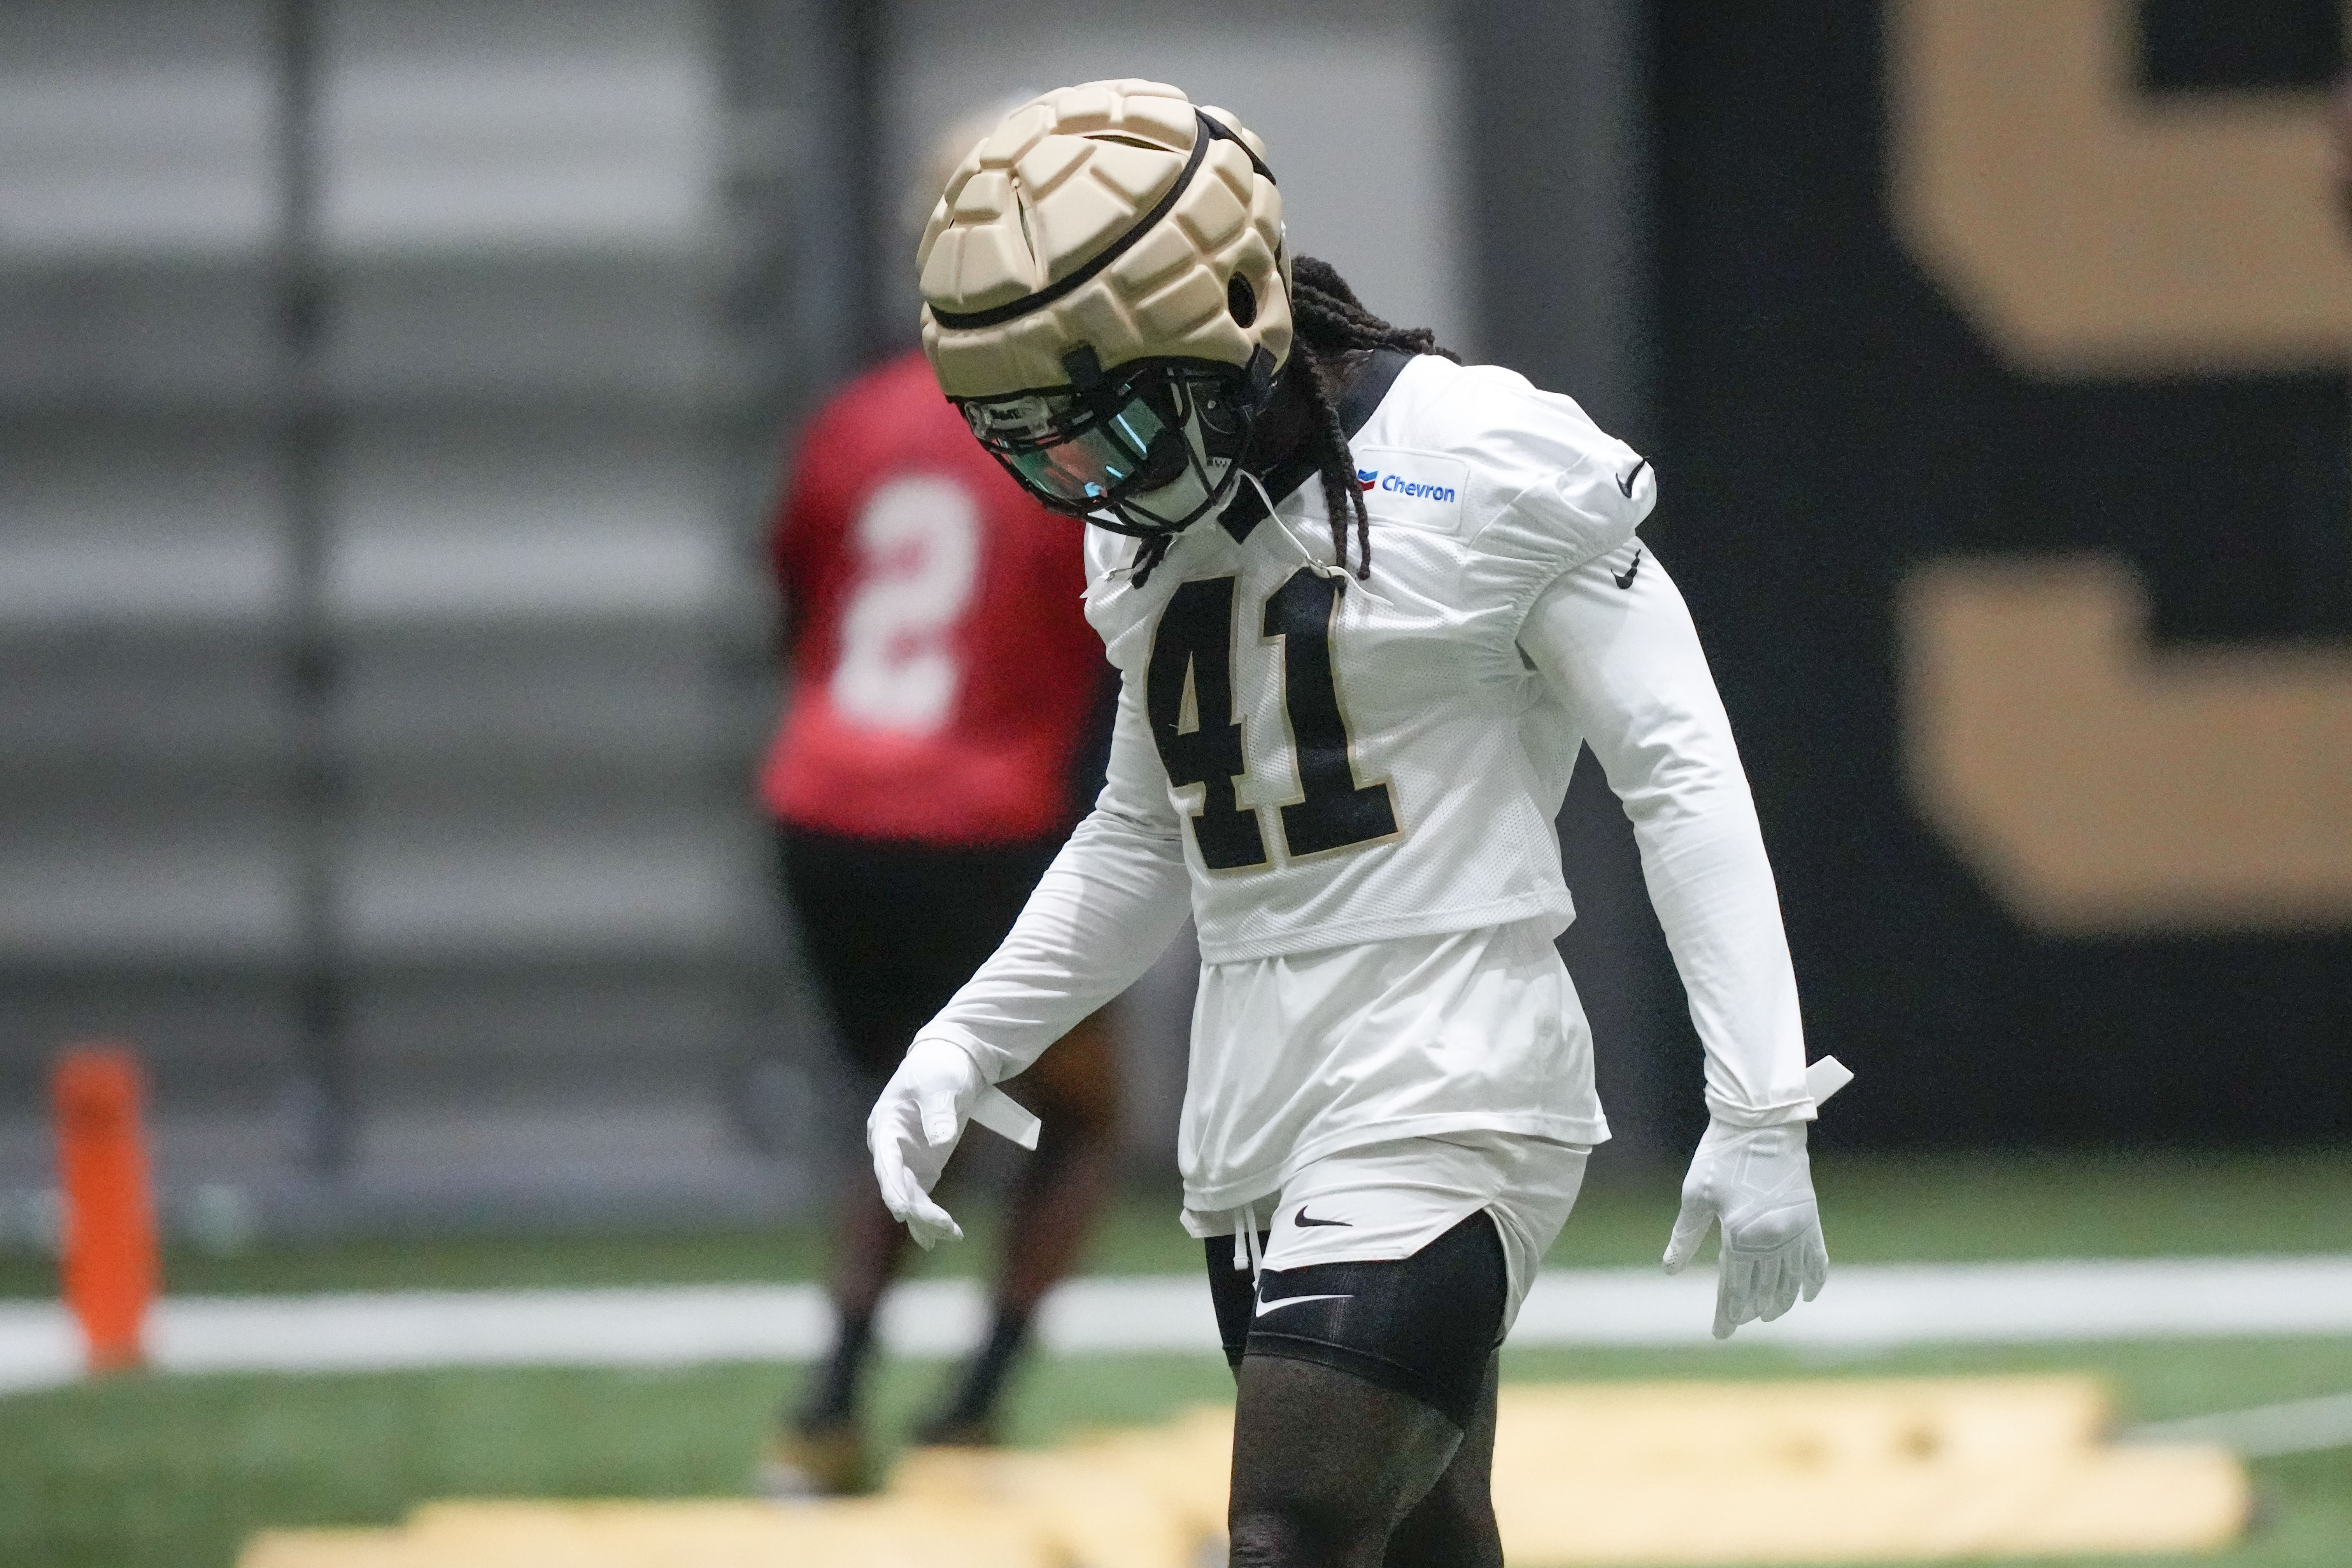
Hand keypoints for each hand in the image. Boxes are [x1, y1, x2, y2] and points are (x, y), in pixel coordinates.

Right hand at [867, 1038, 986, 1248]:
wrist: (952, 1063)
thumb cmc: (940, 1069)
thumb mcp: (941, 1085)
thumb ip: (939, 1112)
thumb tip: (940, 1140)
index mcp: (885, 1125)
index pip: (885, 1161)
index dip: (892, 1187)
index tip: (902, 1210)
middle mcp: (890, 1147)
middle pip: (898, 1185)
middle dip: (918, 1208)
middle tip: (943, 1226)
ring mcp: (906, 1159)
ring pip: (911, 1195)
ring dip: (927, 1217)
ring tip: (950, 1234)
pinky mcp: (923, 1166)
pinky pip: (922, 1196)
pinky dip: (929, 1216)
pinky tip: (937, 1238)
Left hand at [1662, 1120, 1827, 1338]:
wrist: (1762, 1123)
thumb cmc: (1722, 1155)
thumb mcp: (1696, 1195)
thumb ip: (1685, 1236)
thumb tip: (1670, 1269)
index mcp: (1741, 1235)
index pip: (1734, 1288)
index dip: (1727, 1313)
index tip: (1720, 1334)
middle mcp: (1773, 1238)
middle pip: (1762, 1289)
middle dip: (1749, 1310)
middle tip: (1738, 1323)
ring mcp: (1796, 1229)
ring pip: (1791, 1280)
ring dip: (1780, 1301)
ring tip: (1767, 1314)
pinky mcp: (1810, 1217)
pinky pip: (1817, 1259)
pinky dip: (1813, 1280)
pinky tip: (1807, 1296)